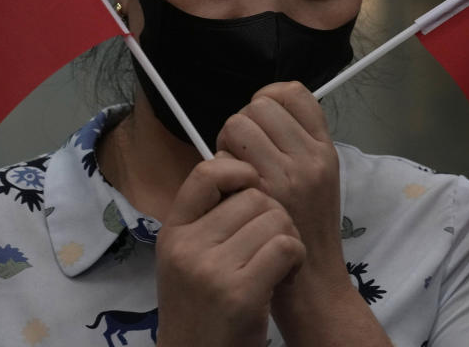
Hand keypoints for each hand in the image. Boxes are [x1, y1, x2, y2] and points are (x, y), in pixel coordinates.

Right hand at [155, 156, 304, 346]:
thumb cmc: (203, 305)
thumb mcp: (187, 257)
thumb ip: (207, 217)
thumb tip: (240, 165)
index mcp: (173, 232)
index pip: (206, 173)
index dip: (238, 169)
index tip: (253, 185)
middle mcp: (187, 247)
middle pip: (254, 196)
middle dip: (273, 215)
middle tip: (270, 245)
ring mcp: (211, 269)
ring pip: (275, 218)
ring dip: (288, 238)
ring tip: (278, 264)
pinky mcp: (240, 293)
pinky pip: (285, 246)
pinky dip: (295, 258)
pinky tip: (285, 276)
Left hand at [215, 83, 349, 313]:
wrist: (312, 282)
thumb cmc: (307, 230)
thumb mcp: (319, 178)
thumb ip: (296, 145)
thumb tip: (259, 113)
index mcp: (324, 148)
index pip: (295, 93)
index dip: (270, 96)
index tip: (261, 120)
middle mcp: (309, 156)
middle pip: (261, 104)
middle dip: (243, 123)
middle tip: (244, 153)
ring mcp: (286, 174)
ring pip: (238, 124)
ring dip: (228, 143)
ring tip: (235, 171)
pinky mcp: (262, 194)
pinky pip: (226, 156)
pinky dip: (220, 166)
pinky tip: (229, 189)